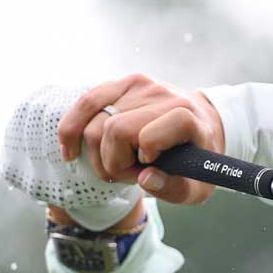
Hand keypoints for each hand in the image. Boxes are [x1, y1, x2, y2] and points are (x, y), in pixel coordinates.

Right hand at [56, 74, 227, 206]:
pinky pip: (86, 102)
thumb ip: (174, 189)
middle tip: (129, 173)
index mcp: (187, 118)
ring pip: (94, 122)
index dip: (142, 158)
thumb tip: (144, 180)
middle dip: (113, 163)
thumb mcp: (197, 187)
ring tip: (117, 162)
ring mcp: (140, 86)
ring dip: (97, 153)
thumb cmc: (196, 160)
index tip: (149, 168)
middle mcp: (162, 96)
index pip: (150, 137)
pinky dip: (72, 129)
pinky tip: (70, 151)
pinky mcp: (122, 83)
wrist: (202, 125)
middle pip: (113, 131)